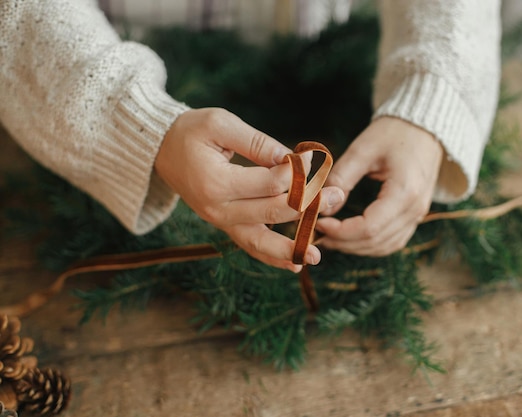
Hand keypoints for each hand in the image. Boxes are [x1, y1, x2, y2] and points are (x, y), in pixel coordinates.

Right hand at [155, 108, 344, 271]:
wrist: (162, 150)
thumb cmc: (191, 132)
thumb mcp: (220, 124)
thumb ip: (256, 142)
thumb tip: (290, 159)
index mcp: (216, 182)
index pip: (268, 183)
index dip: (295, 171)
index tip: (311, 157)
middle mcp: (218, 209)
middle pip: (271, 212)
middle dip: (308, 204)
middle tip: (337, 196)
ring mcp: (221, 221)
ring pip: (260, 240)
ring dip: (291, 246)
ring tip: (316, 254)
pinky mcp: (225, 225)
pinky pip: (250, 245)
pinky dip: (271, 256)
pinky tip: (294, 263)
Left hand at [316, 117, 442, 255]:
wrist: (423, 127)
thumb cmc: (393, 133)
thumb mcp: (362, 150)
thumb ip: (341, 178)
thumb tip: (323, 208)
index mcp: (404, 191)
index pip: (370, 227)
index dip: (341, 231)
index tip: (319, 223)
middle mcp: (415, 208)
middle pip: (376, 241)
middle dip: (344, 242)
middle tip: (318, 234)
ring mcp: (418, 214)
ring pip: (385, 246)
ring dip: (356, 247)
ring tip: (330, 237)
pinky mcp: (415, 215)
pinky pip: (393, 240)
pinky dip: (371, 244)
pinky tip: (350, 237)